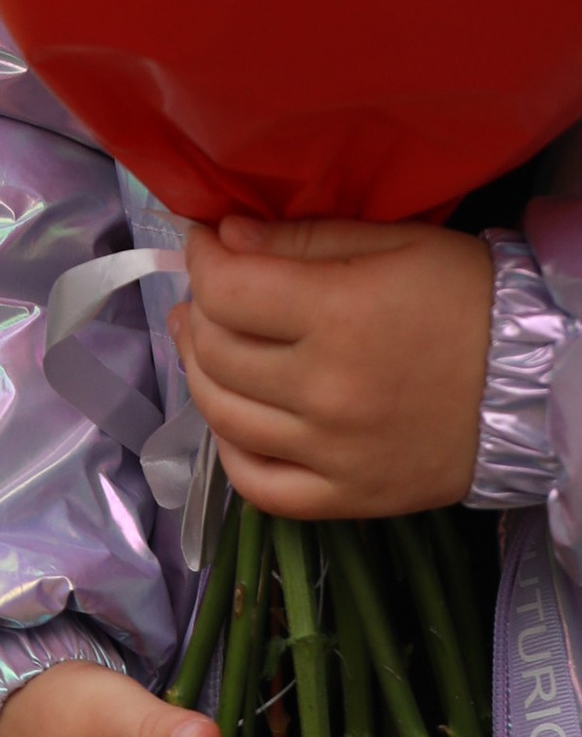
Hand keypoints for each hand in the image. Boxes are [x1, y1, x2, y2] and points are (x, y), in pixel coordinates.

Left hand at [170, 215, 493, 516]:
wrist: (539, 384)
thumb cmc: (469, 300)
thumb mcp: (394, 243)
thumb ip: (303, 239)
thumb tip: (225, 237)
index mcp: (340, 316)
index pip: (226, 289)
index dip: (203, 256)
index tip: (207, 241)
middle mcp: (328, 391)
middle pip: (216, 350)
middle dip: (198, 309)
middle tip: (207, 292)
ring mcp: (335, 453)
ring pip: (222, 415)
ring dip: (198, 371)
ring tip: (205, 343)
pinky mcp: (350, 498)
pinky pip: (258, 486)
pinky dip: (229, 451)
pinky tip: (233, 416)